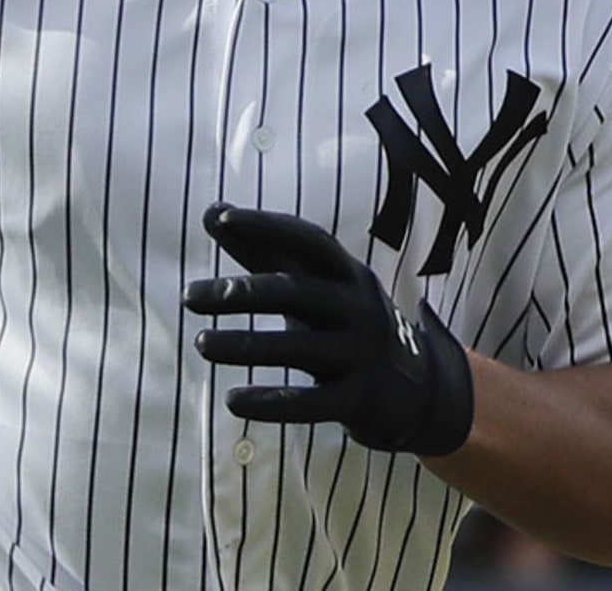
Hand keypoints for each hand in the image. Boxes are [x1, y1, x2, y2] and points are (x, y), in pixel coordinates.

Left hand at [182, 203, 473, 456]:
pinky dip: (270, 403)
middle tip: (190, 296)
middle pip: (297, 292)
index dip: (267, 226)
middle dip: (242, 293)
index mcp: (349, 274)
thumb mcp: (317, 285)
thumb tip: (210, 210)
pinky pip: (310, 403)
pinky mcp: (360, 400)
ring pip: (298, 348)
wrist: (420, 390)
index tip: (222, 219)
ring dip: (245, 346)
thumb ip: (265, 250)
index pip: (309, 240)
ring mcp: (363, 355)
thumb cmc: (347, 325)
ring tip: (200, 343)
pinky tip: (232, 400)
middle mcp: (359, 308)